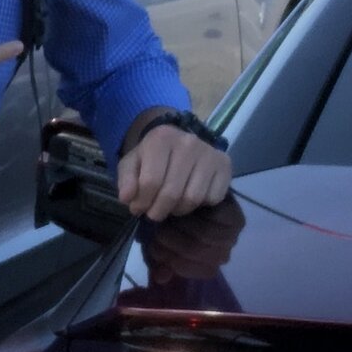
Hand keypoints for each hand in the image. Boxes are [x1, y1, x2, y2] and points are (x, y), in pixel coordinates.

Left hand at [116, 122, 231, 221]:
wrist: (179, 141)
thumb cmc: (153, 156)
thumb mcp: (132, 163)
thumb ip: (126, 180)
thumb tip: (128, 199)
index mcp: (161, 138)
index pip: (150, 182)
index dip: (142, 202)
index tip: (137, 208)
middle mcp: (188, 143)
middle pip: (172, 193)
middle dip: (158, 210)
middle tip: (153, 213)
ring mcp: (209, 153)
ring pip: (193, 198)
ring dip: (179, 209)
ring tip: (171, 205)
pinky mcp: (225, 165)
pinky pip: (213, 197)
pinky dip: (201, 204)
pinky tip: (190, 195)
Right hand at [137, 195, 245, 283]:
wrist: (196, 196)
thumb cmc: (177, 224)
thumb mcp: (164, 243)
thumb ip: (161, 260)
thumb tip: (160, 277)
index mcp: (204, 268)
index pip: (185, 268)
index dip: (168, 256)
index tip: (154, 244)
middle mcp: (221, 257)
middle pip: (194, 251)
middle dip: (172, 240)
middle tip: (159, 228)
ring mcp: (231, 239)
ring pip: (204, 235)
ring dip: (184, 224)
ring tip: (172, 217)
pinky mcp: (236, 221)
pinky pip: (215, 219)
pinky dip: (199, 213)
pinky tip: (189, 206)